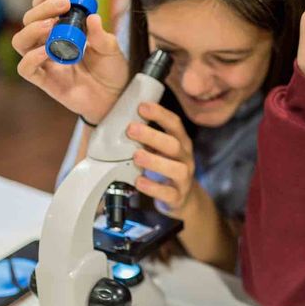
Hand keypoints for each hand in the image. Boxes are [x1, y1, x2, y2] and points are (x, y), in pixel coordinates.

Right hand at [13, 0, 128, 122]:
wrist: (116, 98)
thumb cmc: (111, 71)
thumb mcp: (111, 49)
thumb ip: (101, 35)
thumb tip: (92, 17)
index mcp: (62, 31)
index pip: (43, 9)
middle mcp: (49, 44)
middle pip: (28, 21)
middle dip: (42, 8)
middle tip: (63, 5)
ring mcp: (45, 62)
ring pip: (20, 42)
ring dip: (32, 29)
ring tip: (51, 25)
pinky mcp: (45, 81)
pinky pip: (26, 69)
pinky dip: (31, 57)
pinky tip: (47, 51)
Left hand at [129, 101, 199, 219]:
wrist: (183, 198)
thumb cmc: (166, 167)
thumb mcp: (161, 150)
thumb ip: (147, 138)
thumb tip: (119, 121)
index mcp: (181, 142)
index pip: (175, 124)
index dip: (160, 114)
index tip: (142, 106)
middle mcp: (185, 158)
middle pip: (174, 144)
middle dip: (153, 136)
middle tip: (131, 129)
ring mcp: (184, 179)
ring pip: (176, 169)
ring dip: (155, 161)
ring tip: (136, 156)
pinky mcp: (178, 197)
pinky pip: (169, 193)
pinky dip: (153, 187)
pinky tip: (139, 182)